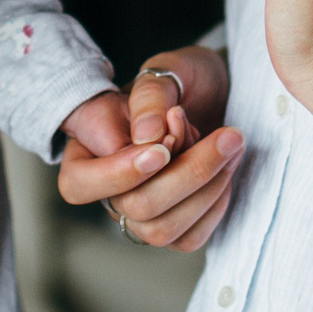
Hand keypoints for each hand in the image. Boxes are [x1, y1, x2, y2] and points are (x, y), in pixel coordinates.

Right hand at [58, 44, 240, 250]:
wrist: (202, 95)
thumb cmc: (172, 83)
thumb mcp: (160, 73)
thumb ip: (149, 97)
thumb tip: (148, 134)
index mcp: (85, 155)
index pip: (82, 184)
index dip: (123, 172)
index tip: (164, 145)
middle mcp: (107, 193)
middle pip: (135, 207)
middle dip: (188, 172)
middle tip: (227, 135)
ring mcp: (139, 216)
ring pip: (163, 229)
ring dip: (207, 186)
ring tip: (230, 144)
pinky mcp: (172, 226)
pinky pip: (190, 238)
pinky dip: (216, 204)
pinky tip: (227, 168)